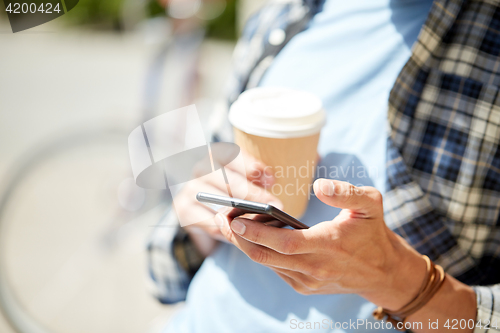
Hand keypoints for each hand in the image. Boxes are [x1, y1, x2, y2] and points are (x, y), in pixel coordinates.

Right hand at [174, 150, 282, 256]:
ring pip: (220, 204)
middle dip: (254, 195)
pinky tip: (244, 235)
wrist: (202, 206)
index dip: (253, 168)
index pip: (234, 156)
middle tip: (274, 206)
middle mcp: (201, 168)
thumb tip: (269, 181)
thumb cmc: (232, 189)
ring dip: (243, 216)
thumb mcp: (245, 177)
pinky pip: (210, 223)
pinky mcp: (184, 210)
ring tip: (263, 223)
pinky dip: (228, 230)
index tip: (271, 180)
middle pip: (230, 182)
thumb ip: (255, 177)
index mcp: (217, 153)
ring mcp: (190, 189)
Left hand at [217, 179, 426, 310]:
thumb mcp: (371, 204)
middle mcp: (315, 268)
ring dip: (247, 244)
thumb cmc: (373, 233)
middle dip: (240, 238)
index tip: (236, 219)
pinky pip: (275, 267)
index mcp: (329, 246)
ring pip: (267, 262)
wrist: (382, 272)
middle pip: (266, 256)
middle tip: (222, 217)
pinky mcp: (303, 286)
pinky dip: (261, 251)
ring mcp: (308, 280)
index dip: (257, 233)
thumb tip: (319, 185)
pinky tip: (254, 234)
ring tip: (234, 221)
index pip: (285, 243)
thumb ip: (346, 191)